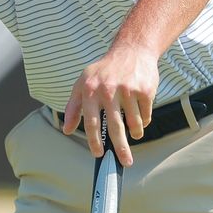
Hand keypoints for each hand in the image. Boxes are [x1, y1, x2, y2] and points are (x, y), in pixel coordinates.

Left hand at [61, 43, 158, 166]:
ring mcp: (128, 90)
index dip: (94, 141)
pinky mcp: (145, 90)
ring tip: (134, 133)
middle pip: (114, 127)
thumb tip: (67, 130)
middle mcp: (108, 90)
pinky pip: (146, 116)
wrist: (132, 50)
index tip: (99, 154)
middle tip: (124, 162)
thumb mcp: (83, 82)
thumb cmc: (104, 70)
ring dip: (135, 133)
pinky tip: (141, 116)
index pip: (91, 122)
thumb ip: (74, 107)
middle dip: (120, 149)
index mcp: (90, 90)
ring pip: (134, 124)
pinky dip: (144, 121)